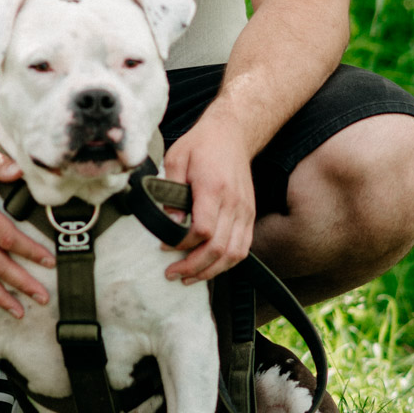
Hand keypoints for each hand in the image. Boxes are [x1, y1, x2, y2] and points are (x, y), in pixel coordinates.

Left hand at [161, 113, 255, 283]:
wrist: (232, 134)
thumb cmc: (201, 145)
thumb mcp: (176, 158)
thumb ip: (170, 189)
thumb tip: (169, 221)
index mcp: (214, 188)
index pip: (203, 229)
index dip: (182, 244)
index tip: (164, 247)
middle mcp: (233, 203)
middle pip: (218, 248)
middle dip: (193, 267)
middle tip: (172, 273)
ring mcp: (245, 210)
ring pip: (233, 253)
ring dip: (211, 271)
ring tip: (189, 277)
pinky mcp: (249, 215)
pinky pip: (243, 247)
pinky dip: (227, 263)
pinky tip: (210, 268)